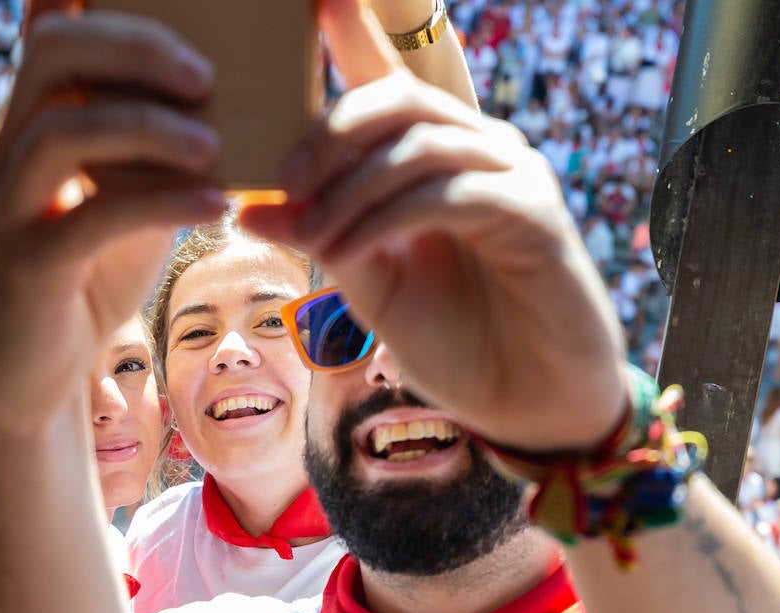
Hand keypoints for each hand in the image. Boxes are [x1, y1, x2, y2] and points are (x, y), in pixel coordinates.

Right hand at [0, 0, 224, 421]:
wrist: (40, 372)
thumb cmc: (93, 275)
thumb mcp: (133, 197)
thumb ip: (160, 148)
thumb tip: (230, 104)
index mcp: (34, 119)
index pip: (51, 28)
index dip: (97, 2)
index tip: (181, 13)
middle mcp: (10, 146)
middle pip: (52, 52)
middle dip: (136, 49)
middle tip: (207, 78)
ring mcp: (11, 202)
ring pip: (66, 130)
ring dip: (151, 129)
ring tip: (217, 149)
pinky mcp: (31, 260)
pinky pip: (93, 216)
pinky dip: (162, 203)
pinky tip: (217, 208)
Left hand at [240, 0, 626, 451]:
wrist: (530, 406)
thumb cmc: (457, 342)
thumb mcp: (371, 287)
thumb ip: (322, 237)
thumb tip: (245, 205)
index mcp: (437, 158)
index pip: (388, 80)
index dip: (352, 34)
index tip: (312, 1)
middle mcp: (478, 150)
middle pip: (396, 98)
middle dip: (327, 134)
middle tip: (280, 182)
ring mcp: (512, 174)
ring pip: (417, 142)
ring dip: (348, 187)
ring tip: (308, 235)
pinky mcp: (534, 213)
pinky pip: (446, 192)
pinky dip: (384, 219)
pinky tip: (345, 252)